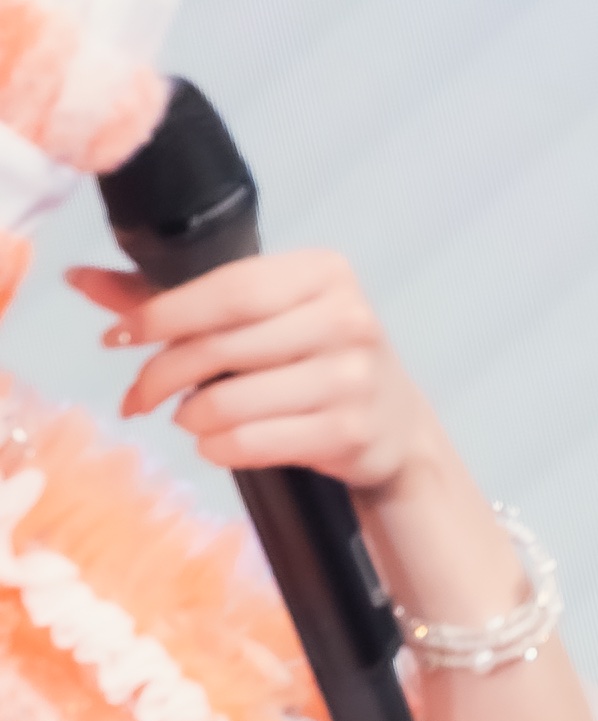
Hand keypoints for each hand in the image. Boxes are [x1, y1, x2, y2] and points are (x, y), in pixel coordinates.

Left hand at [69, 249, 441, 497]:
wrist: (395, 426)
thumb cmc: (312, 359)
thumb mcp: (262, 315)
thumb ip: (173, 296)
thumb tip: (80, 276)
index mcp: (324, 273)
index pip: (226, 289)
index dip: (161, 314)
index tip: (118, 337)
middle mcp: (346, 318)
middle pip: (219, 346)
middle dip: (160, 375)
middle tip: (136, 396)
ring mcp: (353, 378)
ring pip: (228, 401)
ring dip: (190, 418)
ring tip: (188, 419)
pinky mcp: (351, 432)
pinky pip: (250, 443)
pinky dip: (217, 448)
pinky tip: (218, 442)